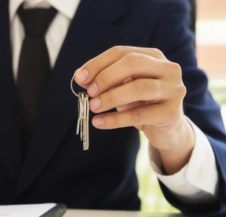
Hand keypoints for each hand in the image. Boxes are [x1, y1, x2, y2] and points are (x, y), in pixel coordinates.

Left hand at [75, 46, 194, 173]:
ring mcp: (173, 89)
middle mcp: (167, 68)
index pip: (121, 52)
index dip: (98, 63)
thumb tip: (80, 77)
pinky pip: (140, 114)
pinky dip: (116, 119)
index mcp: (153, 56)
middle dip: (106, 77)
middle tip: (90, 92)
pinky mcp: (172, 113)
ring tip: (93, 107)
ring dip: (111, 97)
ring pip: (139, 88)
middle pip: (133, 63)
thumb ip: (103, 80)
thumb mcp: (121, 88)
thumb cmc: (141, 104)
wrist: (166, 129)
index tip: (79, 78)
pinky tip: (99, 122)